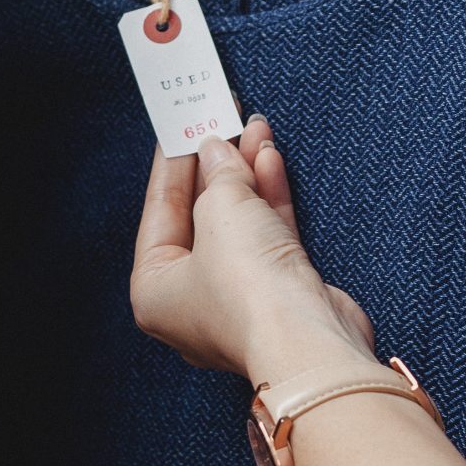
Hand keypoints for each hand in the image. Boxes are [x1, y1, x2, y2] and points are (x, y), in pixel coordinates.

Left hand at [131, 117, 378, 384]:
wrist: (310, 342)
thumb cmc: (249, 291)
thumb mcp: (221, 211)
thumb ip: (218, 175)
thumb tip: (218, 151)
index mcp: (155, 290)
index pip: (158, 212)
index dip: (171, 165)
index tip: (180, 127)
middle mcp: (192, 299)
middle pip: (199, 217)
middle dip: (214, 167)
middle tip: (220, 122)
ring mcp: (238, 298)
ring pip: (238, 224)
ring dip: (246, 176)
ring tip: (254, 130)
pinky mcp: (279, 294)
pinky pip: (268, 236)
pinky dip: (269, 199)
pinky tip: (271, 160)